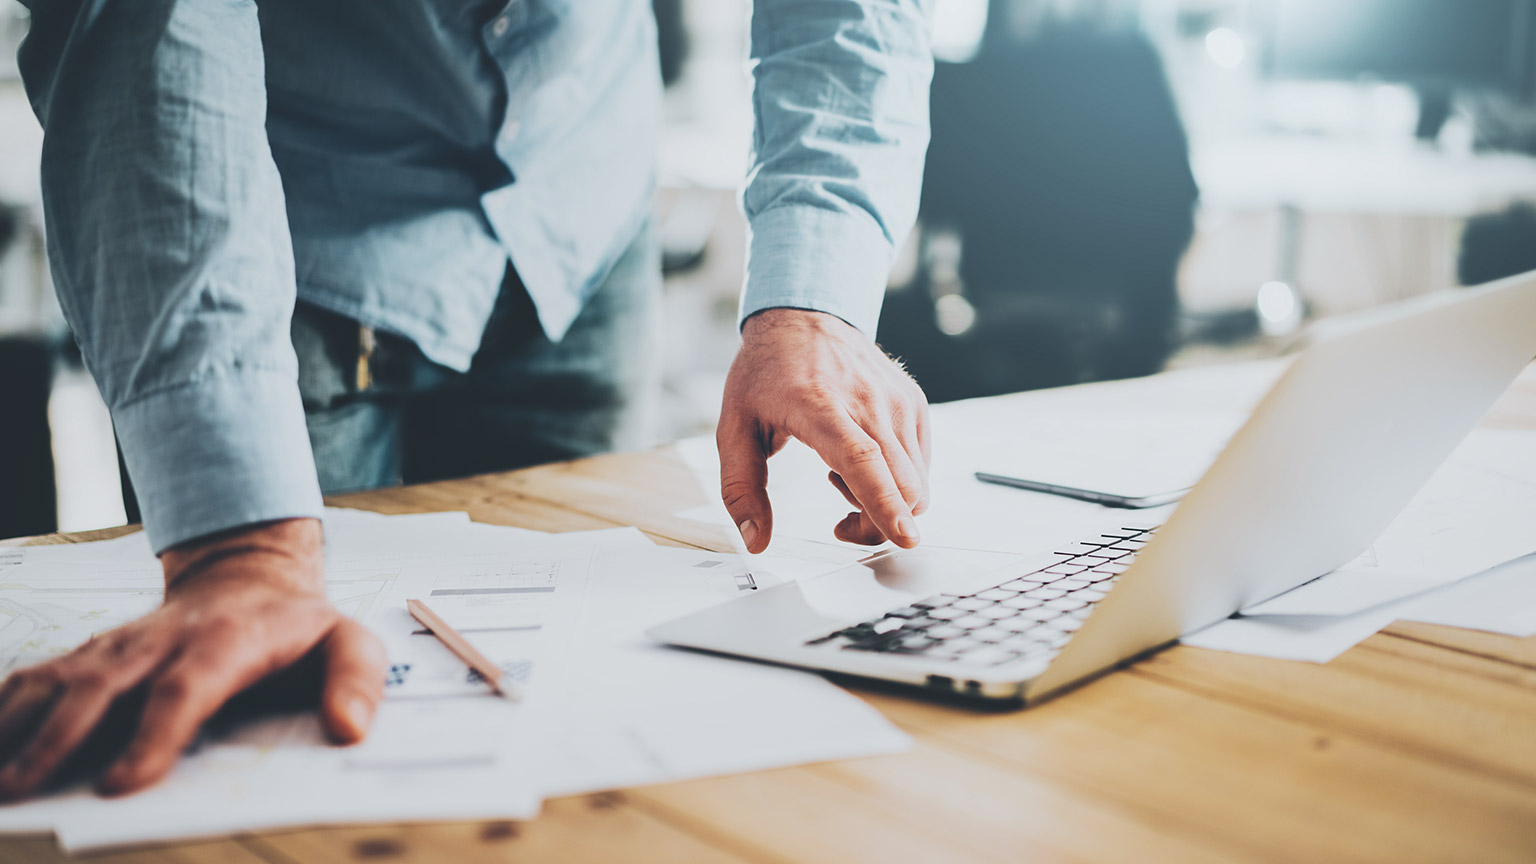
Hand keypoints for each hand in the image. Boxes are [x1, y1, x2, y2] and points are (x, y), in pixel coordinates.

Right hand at [0, 518, 384, 799]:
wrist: (251, 575)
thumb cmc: (300, 624)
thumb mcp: (349, 641)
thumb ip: (357, 681)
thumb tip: (349, 730)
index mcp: (227, 641)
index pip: (185, 689)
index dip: (153, 735)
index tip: (122, 784)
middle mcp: (162, 641)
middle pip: (103, 688)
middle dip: (59, 739)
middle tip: (23, 790)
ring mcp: (121, 646)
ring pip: (58, 682)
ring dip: (17, 728)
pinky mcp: (92, 654)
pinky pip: (36, 677)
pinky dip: (3, 707)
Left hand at [718, 308, 931, 550]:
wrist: (803, 317)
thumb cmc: (767, 371)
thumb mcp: (734, 427)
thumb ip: (740, 488)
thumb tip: (754, 541)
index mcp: (820, 406)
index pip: (863, 459)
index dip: (884, 503)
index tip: (904, 536)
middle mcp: (869, 401)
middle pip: (901, 484)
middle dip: (878, 524)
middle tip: (840, 522)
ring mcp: (898, 401)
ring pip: (916, 482)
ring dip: (885, 502)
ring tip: (841, 476)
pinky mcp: (914, 404)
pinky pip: (921, 465)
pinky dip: (896, 481)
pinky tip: (862, 459)